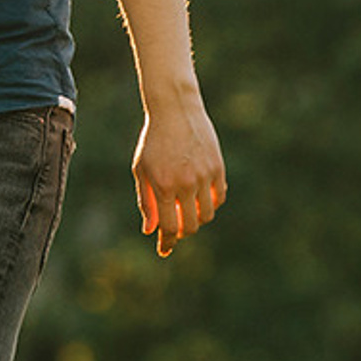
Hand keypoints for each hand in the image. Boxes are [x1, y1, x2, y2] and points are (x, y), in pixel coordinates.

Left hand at [132, 100, 226, 257]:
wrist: (175, 111)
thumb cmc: (153, 141)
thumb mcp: (141, 170)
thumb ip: (145, 201)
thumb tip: (150, 230)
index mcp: (163, 186)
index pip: (169, 227)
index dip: (167, 242)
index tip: (164, 249)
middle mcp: (185, 184)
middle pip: (190, 225)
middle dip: (181, 231)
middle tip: (174, 226)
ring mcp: (204, 176)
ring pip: (206, 214)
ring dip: (196, 219)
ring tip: (185, 211)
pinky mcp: (218, 168)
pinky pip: (219, 197)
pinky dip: (210, 203)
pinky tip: (200, 199)